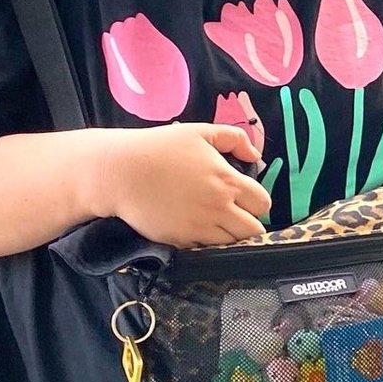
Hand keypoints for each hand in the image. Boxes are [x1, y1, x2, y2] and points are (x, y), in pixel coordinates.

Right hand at [96, 123, 271, 246]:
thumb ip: (235, 138)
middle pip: (252, 230)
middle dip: (249, 222)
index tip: (247, 198)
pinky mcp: (179, 242)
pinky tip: (198, 229)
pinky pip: (205, 250)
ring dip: (230, 235)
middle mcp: (218, 209)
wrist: (120, 173)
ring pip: (231, 244)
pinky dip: (207, 243)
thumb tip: (255, 156)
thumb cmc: (160, 148)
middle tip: (237, 214)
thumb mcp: (202, 131)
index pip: (263, 204)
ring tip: (219, 222)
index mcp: (227, 182)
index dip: (258, 201)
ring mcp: (198, 229)